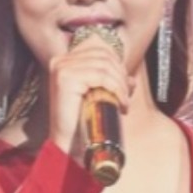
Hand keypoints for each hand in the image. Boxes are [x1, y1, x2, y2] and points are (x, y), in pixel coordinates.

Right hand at [47, 34, 131, 159]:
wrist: (69, 145)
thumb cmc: (83, 122)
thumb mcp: (100, 96)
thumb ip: (113, 83)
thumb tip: (132, 79)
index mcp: (65, 61)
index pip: (99, 47)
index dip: (117, 63)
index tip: (124, 84)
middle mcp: (61, 61)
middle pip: (103, 54)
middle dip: (121, 74)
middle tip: (126, 96)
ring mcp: (62, 68)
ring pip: (104, 65)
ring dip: (121, 84)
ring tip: (124, 102)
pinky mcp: (66, 78)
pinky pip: (101, 76)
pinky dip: (116, 88)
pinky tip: (120, 103)